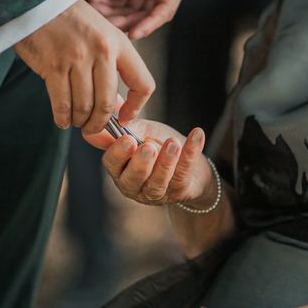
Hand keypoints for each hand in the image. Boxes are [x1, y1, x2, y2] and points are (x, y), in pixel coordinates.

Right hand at [14, 0, 154, 132]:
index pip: (142, 83)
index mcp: (120, 43)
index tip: (125, 117)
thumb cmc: (71, 19)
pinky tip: (63, 119)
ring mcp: (77, 59)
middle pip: (108, 103)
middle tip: (93, 128)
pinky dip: (63, 117)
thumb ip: (112, 62)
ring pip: (84, 106)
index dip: (136, 107)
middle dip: (100, 123)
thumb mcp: (103, 32)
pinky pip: (62, 103)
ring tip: (77, 121)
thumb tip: (114, 102)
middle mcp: (102, 51)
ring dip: (80, 121)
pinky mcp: (53, 66)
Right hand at [84, 118, 214, 207]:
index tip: (128, 139)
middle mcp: (134, 185)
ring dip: (166, 162)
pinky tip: (197, 135)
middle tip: (148, 147)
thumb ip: (128, 127)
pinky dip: (191, 153)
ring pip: (158, 182)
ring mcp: (157, 192)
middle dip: (140, 163)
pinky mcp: (180, 191)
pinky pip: (184, 174)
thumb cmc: (160, 145)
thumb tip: (110, 114)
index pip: (112, 164)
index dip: (118, 153)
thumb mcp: (143, 133)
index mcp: (120, 169)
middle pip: (132, 179)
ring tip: (173, 143)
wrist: (191, 162)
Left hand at [88, 0, 189, 38]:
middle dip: (127, 21)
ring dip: (116, 14)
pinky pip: (124, 1)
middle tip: (107, 24)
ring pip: (134, 11)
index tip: (134, 33)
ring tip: (97, 9)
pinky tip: (97, 2)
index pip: (165, 8)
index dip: (150, 23)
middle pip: (148, 13)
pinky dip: (111, 4)